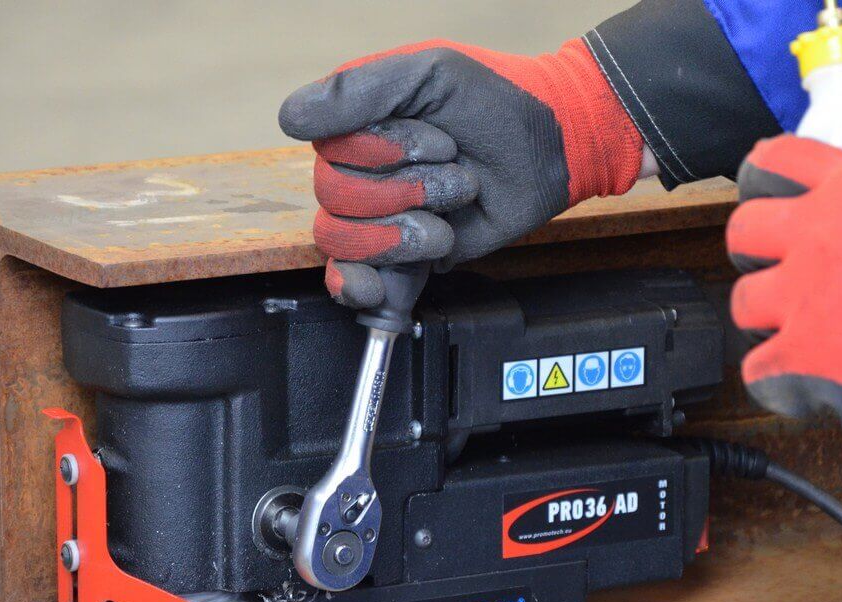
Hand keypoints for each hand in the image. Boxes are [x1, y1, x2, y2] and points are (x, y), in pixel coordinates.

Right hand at [280, 39, 642, 307]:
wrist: (551, 149)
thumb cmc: (495, 101)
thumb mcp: (429, 74)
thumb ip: (358, 90)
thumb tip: (290, 119)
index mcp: (356, 125)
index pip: (328, 151)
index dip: (384, 153)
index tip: (440, 141)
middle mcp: (359, 171)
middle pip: (335, 198)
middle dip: (404, 192)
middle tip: (454, 176)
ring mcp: (378, 217)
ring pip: (343, 240)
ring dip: (403, 233)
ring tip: (446, 221)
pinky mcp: (401, 257)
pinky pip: (353, 281)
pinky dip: (358, 287)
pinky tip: (375, 288)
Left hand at [727, 135, 841, 439]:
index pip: (778, 161)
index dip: (765, 177)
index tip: (770, 196)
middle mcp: (814, 238)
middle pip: (743, 231)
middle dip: (755, 252)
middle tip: (784, 274)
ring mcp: (799, 299)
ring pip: (743, 303)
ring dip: (768, 320)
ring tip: (806, 336)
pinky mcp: (797, 359)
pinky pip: (757, 371)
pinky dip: (781, 382)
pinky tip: (816, 385)